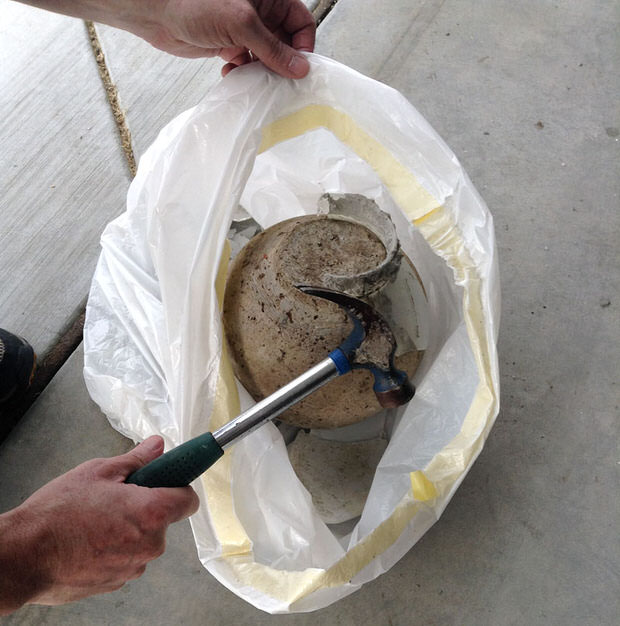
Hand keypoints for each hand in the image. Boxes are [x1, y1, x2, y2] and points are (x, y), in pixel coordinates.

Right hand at [0, 436, 198, 611]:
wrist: (23, 556)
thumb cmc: (58, 514)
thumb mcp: (99, 472)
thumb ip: (136, 460)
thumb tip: (157, 447)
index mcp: (151, 512)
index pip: (188, 500)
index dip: (178, 487)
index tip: (167, 481)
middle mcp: (149, 544)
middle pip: (164, 520)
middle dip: (146, 507)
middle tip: (116, 497)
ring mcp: (133, 567)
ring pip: (143, 540)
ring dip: (129, 529)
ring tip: (96, 519)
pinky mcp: (116, 582)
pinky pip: (126, 558)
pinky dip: (114, 549)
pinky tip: (90, 540)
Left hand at [19, 0, 314, 77]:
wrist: (156, 12)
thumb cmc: (194, 2)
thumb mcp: (242, 23)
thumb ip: (273, 48)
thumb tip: (299, 68)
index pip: (301, 22)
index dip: (303, 45)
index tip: (298, 68)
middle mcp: (260, 12)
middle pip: (285, 42)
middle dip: (282, 63)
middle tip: (278, 82)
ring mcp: (244, 30)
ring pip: (266, 56)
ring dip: (263, 72)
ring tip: (254, 80)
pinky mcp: (230, 45)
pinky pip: (247, 64)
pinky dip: (244, 73)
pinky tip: (232, 74)